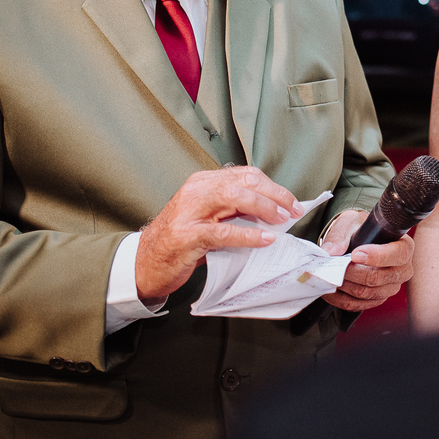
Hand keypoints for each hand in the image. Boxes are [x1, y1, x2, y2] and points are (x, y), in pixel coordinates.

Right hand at [135, 165, 302, 301]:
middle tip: (293, 210)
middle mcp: (195, 191)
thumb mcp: (209, 219)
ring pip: (233, 197)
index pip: (245, 174)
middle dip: (274, 194)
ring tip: (281, 221)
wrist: (145, 263)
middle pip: (243, 181)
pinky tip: (265, 239)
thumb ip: (234, 211)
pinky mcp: (186, 236)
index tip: (291, 202)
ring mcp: (189, 212)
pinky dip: (248, 235)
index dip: (273, 187)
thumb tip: (273, 212)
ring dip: (264, 208)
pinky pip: (223, 232)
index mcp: (203, 183)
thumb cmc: (181, 242)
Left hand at [319, 209, 414, 311]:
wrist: (358, 243)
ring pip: (365, 292)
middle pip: (377, 277)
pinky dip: (340, 298)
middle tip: (334, 265)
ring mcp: (390, 288)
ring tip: (329, 275)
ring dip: (344, 285)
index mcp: (404, 247)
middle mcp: (402, 270)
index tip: (355, 254)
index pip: (398, 255)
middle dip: (352, 272)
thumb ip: (340, 235)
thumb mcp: (351, 223)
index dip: (376, 256)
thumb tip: (330, 251)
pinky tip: (329, 288)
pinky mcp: (377, 300)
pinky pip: (357, 304)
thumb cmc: (360, 230)